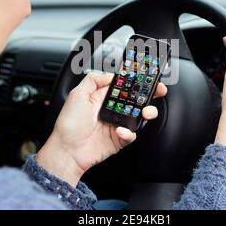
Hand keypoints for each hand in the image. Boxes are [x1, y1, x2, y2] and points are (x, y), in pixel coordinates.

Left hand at [36, 72, 167, 186]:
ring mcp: (117, 124)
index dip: (136, 80)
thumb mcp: (77, 95)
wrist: (67, 150)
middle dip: (149, 94)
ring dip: (147, 112)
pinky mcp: (119, 139)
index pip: (124, 86)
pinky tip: (120, 131)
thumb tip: (110, 75)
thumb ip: (93, 80)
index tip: (147, 76)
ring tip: (146, 112)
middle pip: (136, 99)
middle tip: (158, 91)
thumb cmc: (69, 124)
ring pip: (139, 116)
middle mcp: (112, 110)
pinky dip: (129, 132)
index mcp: (103, 98)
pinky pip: (132, 134)